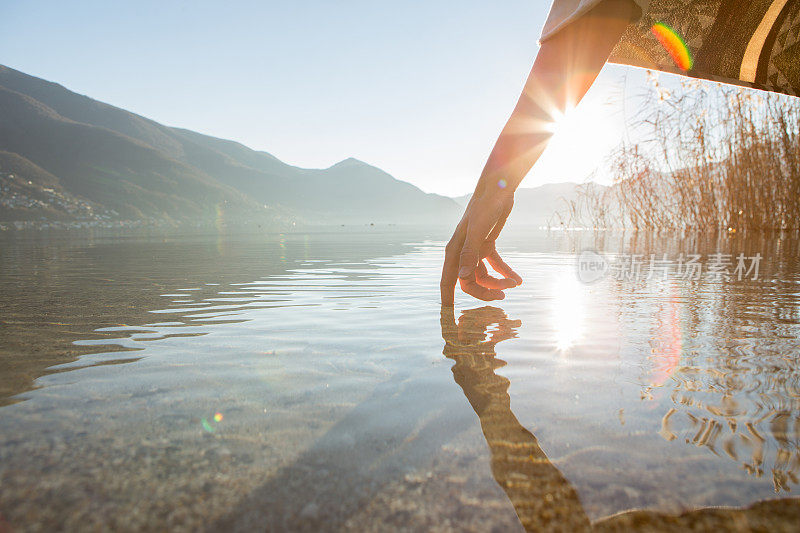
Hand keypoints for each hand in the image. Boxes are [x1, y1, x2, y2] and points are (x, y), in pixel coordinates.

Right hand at [440, 190, 521, 304]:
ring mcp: (475, 249)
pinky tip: (518, 279)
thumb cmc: (484, 207)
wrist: (498, 188)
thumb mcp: (477, 231)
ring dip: (499, 282)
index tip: (449, 316)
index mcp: (454, 251)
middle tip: (503, 297)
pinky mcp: (487, 244)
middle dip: (485, 291)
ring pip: (484, 275)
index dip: (448, 299)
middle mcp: (462, 252)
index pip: (448, 280)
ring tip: (515, 284)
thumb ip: (470, 255)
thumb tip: (463, 279)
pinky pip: (495, 265)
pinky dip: (506, 272)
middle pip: (469, 282)